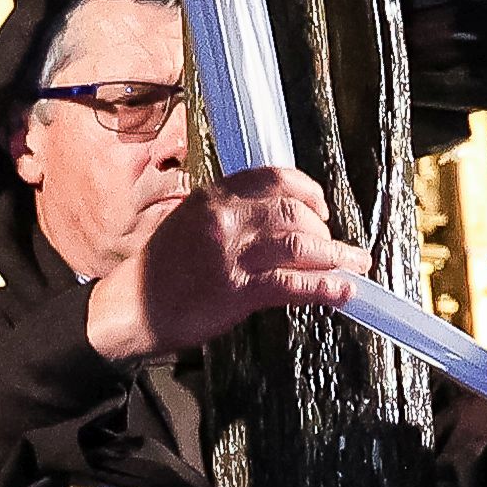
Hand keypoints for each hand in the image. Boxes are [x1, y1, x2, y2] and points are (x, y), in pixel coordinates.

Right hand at [90, 166, 366, 360]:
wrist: (131, 308)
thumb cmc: (163, 271)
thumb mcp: (190, 224)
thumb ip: (231, 216)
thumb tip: (278, 221)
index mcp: (214, 197)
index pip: (274, 178)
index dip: (308, 191)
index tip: (322, 207)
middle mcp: (225, 219)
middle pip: (295, 212)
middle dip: (325, 231)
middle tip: (339, 247)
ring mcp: (232, 255)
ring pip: (301, 246)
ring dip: (336, 257)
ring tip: (355, 266)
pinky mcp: (237, 291)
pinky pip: (292, 284)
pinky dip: (325, 288)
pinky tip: (342, 292)